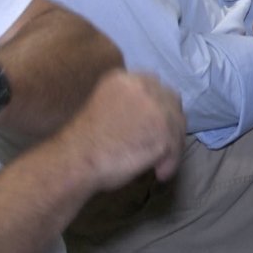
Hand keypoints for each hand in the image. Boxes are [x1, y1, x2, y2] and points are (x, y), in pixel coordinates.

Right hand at [60, 71, 184, 189]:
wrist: (76, 158)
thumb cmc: (84, 141)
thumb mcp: (106, 105)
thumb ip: (129, 103)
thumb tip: (152, 117)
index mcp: (125, 78)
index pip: (155, 87)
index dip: (158, 107)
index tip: (155, 125)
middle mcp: (143, 86)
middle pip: (171, 101)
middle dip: (170, 122)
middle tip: (164, 144)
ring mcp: (155, 107)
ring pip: (176, 124)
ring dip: (171, 145)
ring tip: (159, 164)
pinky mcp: (163, 130)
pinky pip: (175, 147)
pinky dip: (171, 162)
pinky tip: (159, 173)